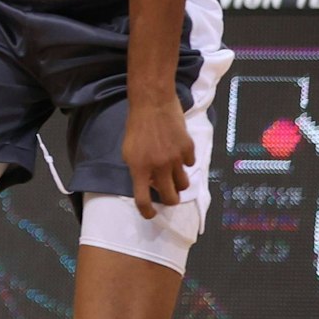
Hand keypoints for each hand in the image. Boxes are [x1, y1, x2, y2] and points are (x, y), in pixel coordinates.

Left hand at [121, 97, 192, 218]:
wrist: (152, 104)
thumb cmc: (136, 126)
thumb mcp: (128, 151)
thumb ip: (138, 169)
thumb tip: (149, 184)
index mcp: (139, 168)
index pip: (142, 199)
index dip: (146, 211)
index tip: (150, 214)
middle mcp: (159, 167)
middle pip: (171, 198)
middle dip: (169, 201)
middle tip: (167, 197)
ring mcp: (176, 159)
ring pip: (183, 184)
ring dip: (178, 183)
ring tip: (172, 175)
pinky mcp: (188, 148)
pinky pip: (190, 165)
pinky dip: (185, 163)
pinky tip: (178, 154)